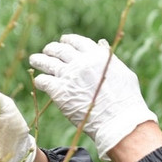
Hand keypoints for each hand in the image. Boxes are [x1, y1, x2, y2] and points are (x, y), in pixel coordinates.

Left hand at [29, 34, 157, 159]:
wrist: (118, 121)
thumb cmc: (126, 100)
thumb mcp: (123, 72)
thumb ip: (109, 57)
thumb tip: (100, 44)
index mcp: (97, 55)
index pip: (77, 41)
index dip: (68, 40)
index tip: (64, 41)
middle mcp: (81, 62)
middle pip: (60, 50)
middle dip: (52, 49)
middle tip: (47, 51)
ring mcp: (69, 76)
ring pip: (47, 62)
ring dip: (39, 60)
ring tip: (34, 59)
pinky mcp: (59, 92)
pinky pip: (44, 81)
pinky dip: (40, 80)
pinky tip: (40, 81)